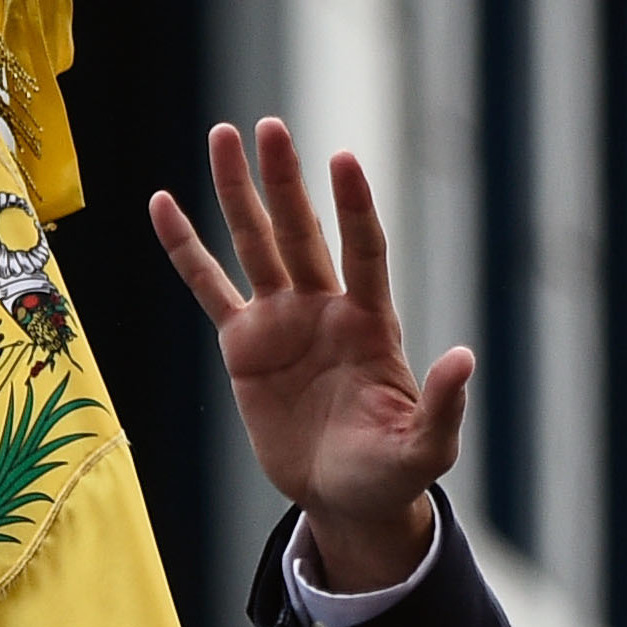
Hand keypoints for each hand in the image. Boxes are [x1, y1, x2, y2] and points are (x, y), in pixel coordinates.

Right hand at [150, 120, 471, 591]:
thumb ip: (443, 405)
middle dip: (286, 181)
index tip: (343, 160)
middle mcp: (326, 309)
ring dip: (239, 192)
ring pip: (256, 244)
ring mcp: (282, 322)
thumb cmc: (392, 472)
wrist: (346, 499)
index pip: (364, 252)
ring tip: (223, 134)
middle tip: (270, 127)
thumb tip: (463, 357)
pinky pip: (209, 287)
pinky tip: (163, 204)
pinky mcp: (244, 346)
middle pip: (303, 232)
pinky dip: (185, 249)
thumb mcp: (426, 448)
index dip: (354, 208)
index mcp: (371, 324)